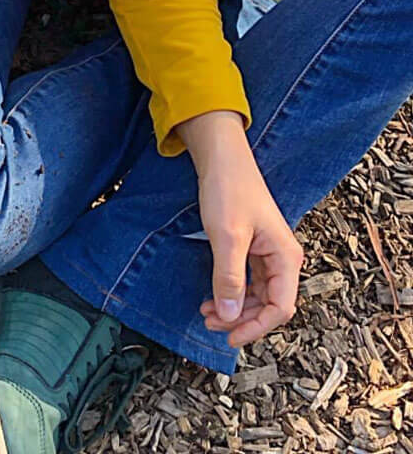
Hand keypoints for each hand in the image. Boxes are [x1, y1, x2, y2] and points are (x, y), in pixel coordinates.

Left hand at [177, 110, 302, 347]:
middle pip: (268, 304)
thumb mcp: (227, 237)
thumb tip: (230, 315)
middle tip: (211, 323)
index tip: (230, 336)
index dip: (256, 327)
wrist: (221, 157)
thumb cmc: (229, 189)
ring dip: (235, 307)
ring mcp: (268, 252)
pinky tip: (213, 295)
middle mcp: (282, 257)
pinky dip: (231, 290)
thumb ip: (230, 278)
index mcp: (286, 257)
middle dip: (241, 318)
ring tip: (207, 313)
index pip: (280, 307)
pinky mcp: (253, 246)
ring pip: (256, 293)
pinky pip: (247, 279)